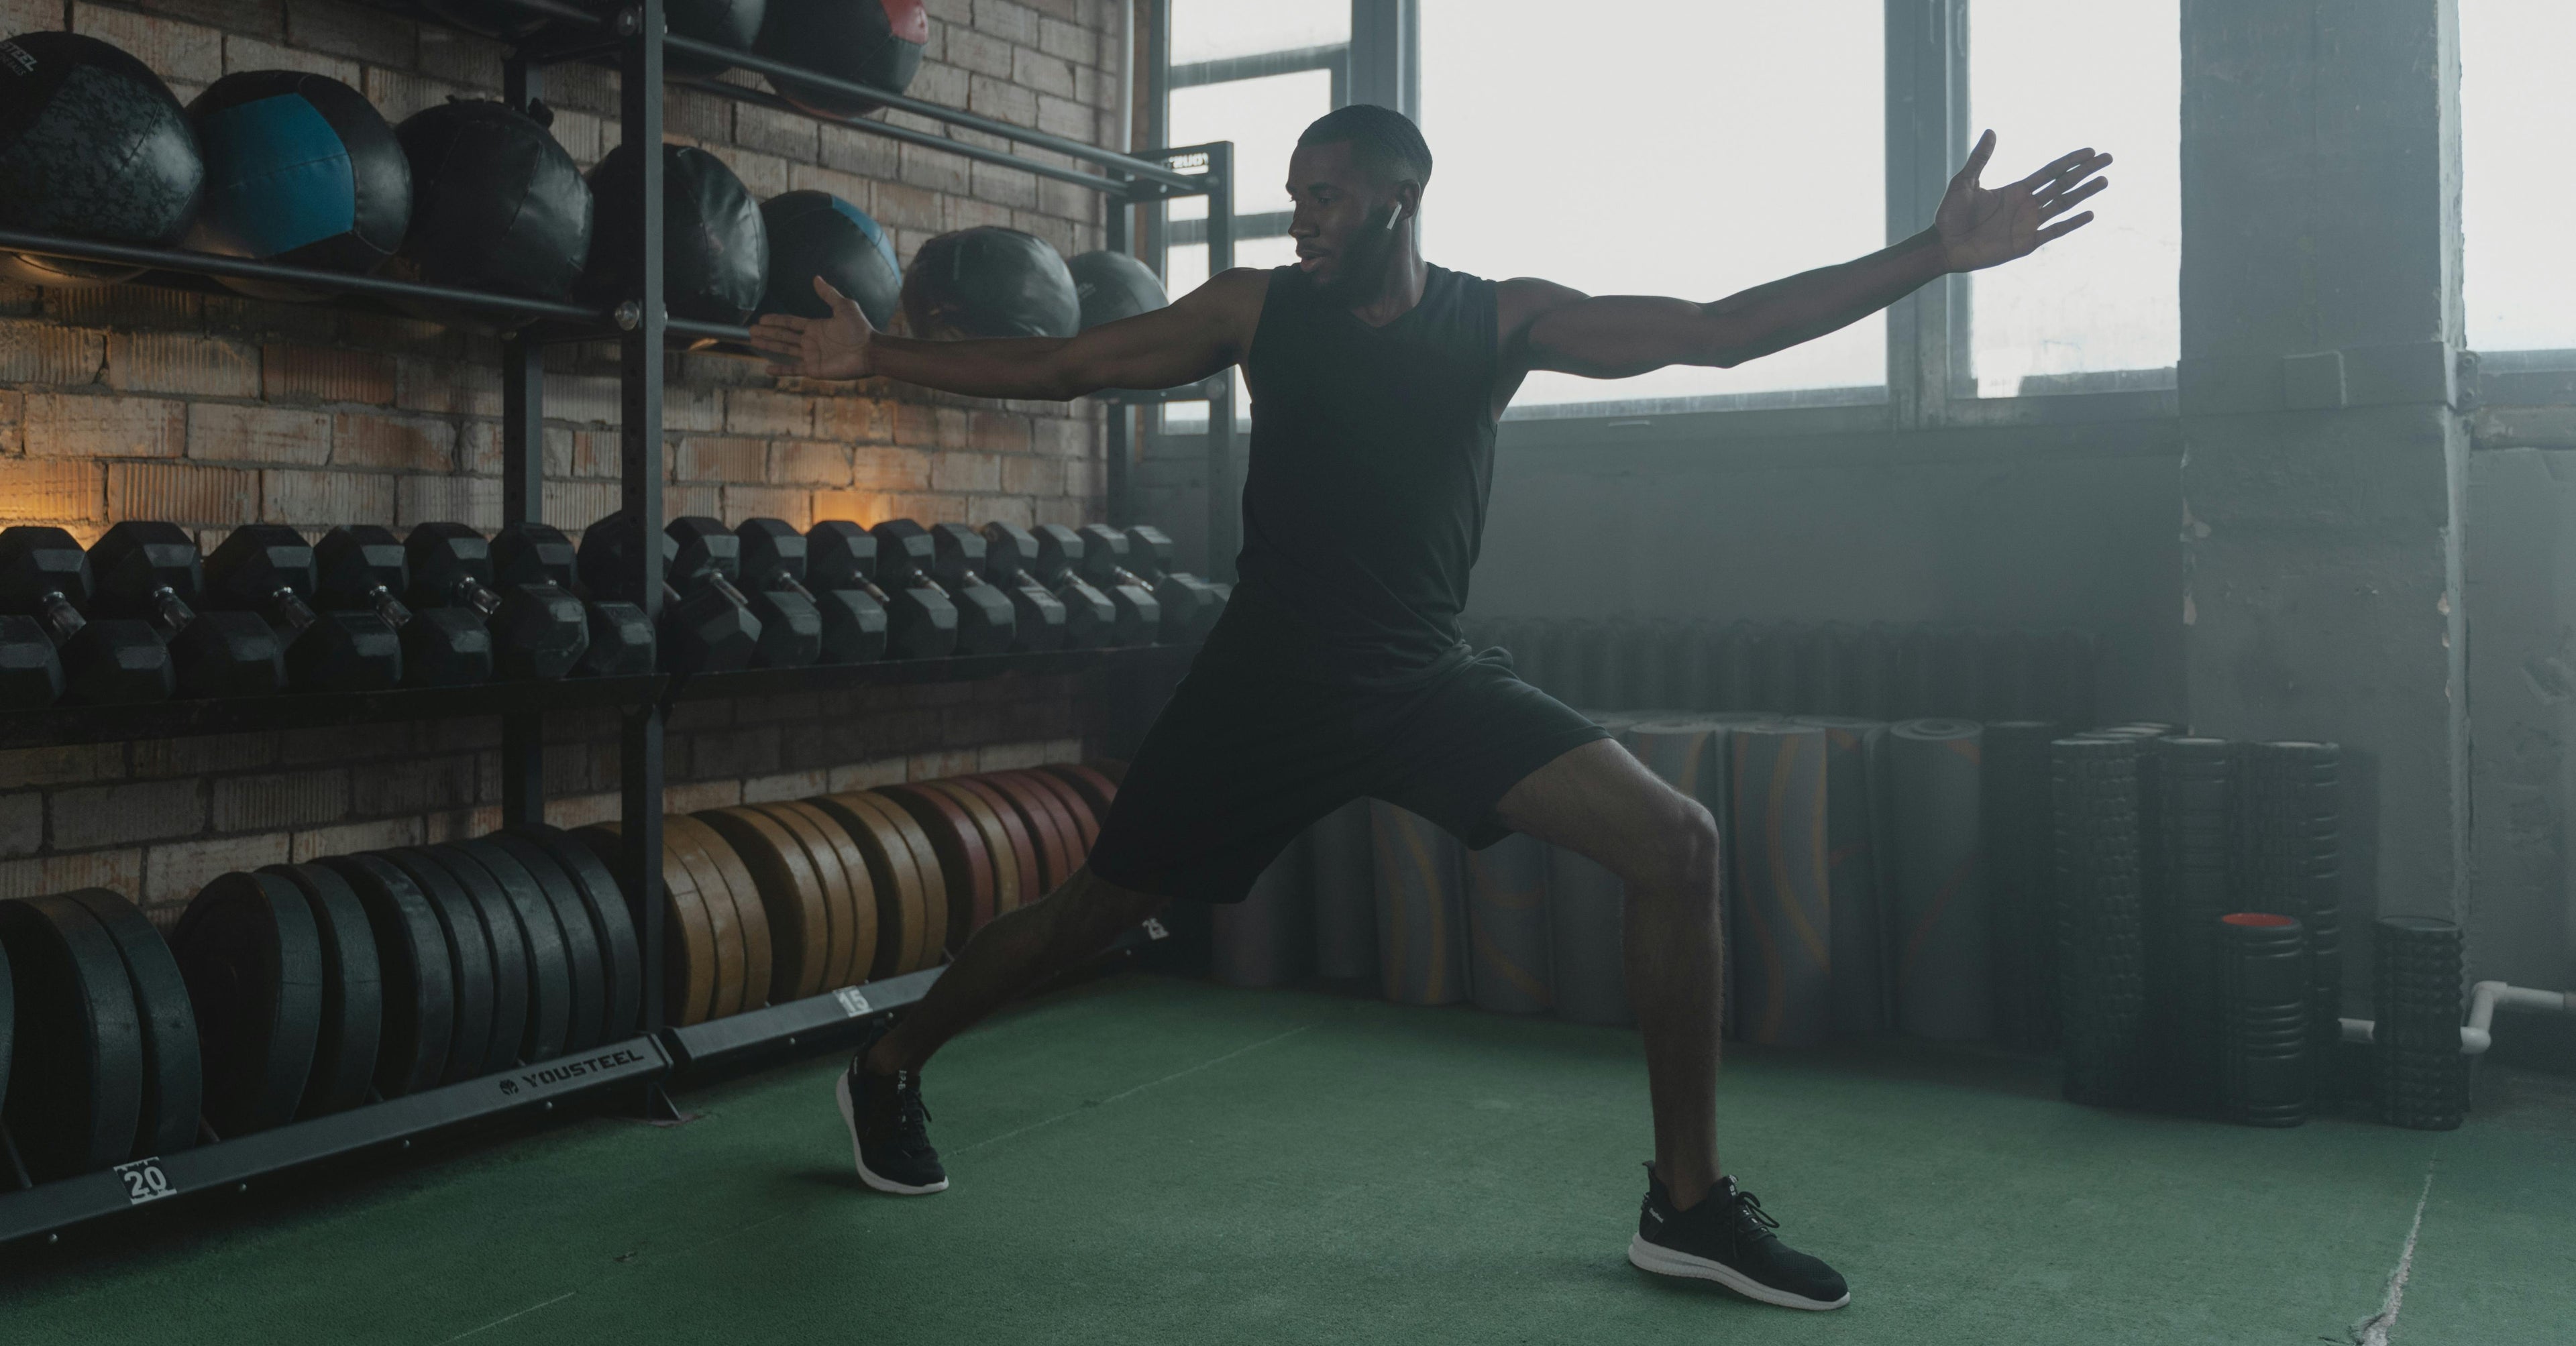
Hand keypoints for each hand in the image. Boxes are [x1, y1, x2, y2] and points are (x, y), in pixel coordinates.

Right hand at [748, 275, 876, 378]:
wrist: (869, 351)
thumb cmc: (859, 329)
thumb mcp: (844, 306)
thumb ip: (828, 294)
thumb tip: (816, 278)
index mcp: (816, 327)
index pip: (790, 322)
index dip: (776, 320)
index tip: (762, 318)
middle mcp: (811, 341)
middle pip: (783, 335)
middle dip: (767, 332)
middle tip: (750, 330)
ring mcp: (811, 355)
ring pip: (785, 350)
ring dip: (769, 345)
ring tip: (753, 341)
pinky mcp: (814, 368)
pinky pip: (794, 369)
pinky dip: (781, 369)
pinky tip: (767, 369)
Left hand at [1934, 130, 2111, 272]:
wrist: (1944, 246)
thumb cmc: (1950, 215)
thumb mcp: (1964, 182)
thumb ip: (1980, 158)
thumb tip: (1991, 130)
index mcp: (2016, 189)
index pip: (2050, 171)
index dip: (2070, 160)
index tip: (2090, 151)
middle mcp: (2027, 205)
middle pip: (2063, 184)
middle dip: (2085, 172)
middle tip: (2108, 159)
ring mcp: (2028, 224)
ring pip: (2063, 205)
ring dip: (2084, 193)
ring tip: (2104, 181)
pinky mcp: (2025, 243)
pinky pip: (2053, 232)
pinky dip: (2071, 224)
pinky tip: (2089, 214)